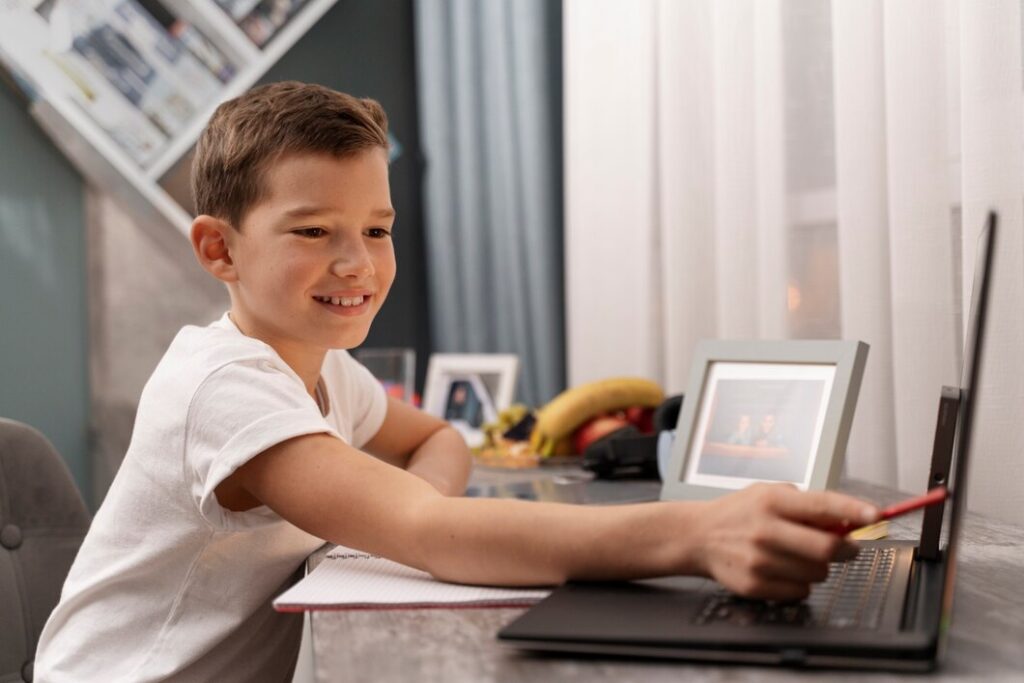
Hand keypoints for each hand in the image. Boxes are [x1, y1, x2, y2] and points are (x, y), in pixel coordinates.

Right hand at [692, 483, 879, 599]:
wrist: (698, 536)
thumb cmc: (739, 513)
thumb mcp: (769, 494)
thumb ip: (807, 504)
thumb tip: (848, 520)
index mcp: (772, 501)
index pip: (822, 505)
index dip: (853, 511)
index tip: (875, 515)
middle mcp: (765, 530)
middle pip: (827, 548)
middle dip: (846, 549)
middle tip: (847, 547)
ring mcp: (760, 560)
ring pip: (818, 573)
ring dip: (819, 567)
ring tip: (799, 555)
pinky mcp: (755, 584)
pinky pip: (800, 591)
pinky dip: (800, 583)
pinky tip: (782, 569)